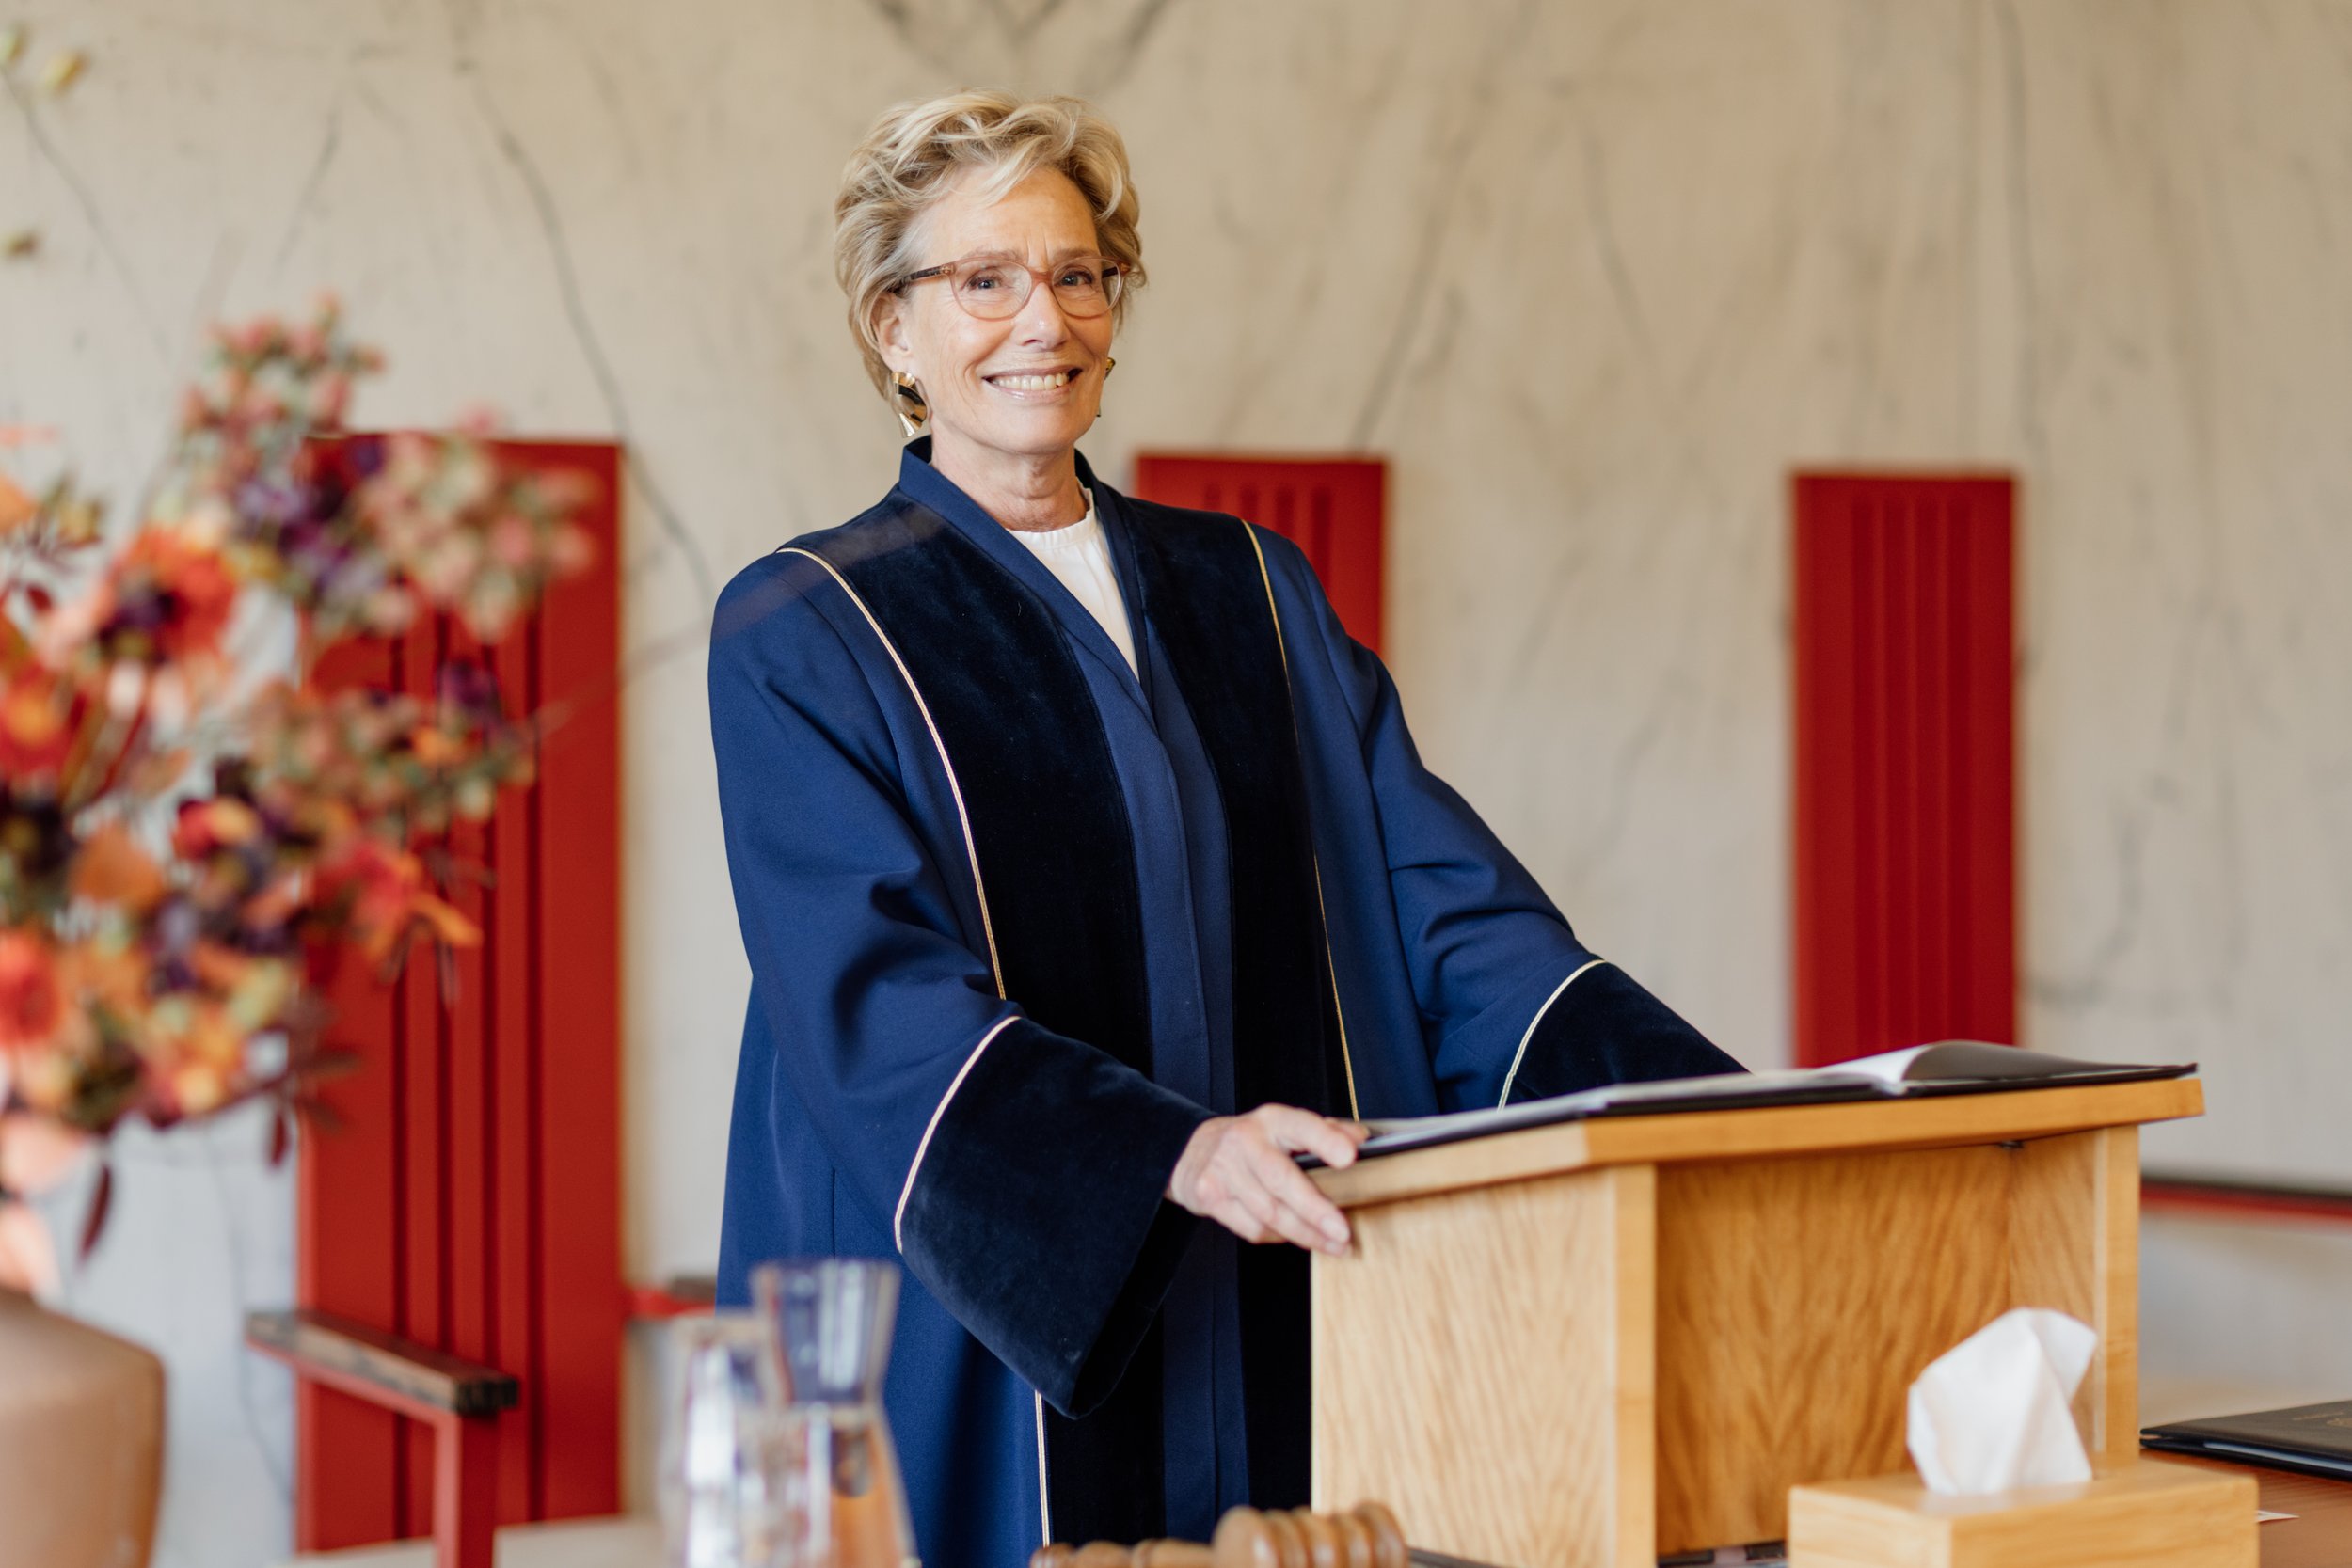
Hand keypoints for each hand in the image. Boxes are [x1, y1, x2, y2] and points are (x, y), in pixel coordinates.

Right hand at [1166, 1105, 1369, 1255]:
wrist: (1193, 1151)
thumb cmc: (1252, 1142)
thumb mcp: (1285, 1127)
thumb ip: (1325, 1131)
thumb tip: (1361, 1137)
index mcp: (1273, 1120)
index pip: (1302, 1126)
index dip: (1326, 1140)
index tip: (1350, 1156)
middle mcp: (1246, 1140)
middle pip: (1282, 1179)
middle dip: (1316, 1210)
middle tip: (1343, 1232)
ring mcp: (1225, 1169)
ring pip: (1270, 1212)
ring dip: (1305, 1234)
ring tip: (1334, 1245)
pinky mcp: (1210, 1196)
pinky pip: (1253, 1229)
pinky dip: (1279, 1238)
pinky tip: (1296, 1237)